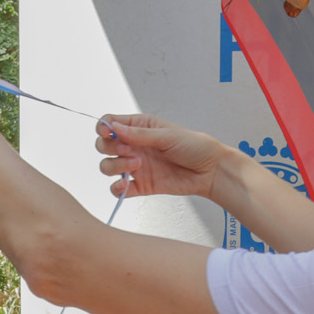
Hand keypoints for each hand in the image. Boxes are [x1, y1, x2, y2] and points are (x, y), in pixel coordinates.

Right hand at [96, 114, 231, 200]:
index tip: (107, 133)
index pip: (110, 124)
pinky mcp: (140, 185)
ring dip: (116, 166)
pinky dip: (117, 188)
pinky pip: (118, 189)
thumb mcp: (167, 135)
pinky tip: (125, 184)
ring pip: (108, 166)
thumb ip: (139, 134)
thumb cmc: (194, 147)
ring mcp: (135, 166)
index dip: (103, 127)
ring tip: (137, 165)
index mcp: (139, 127)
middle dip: (110, 147)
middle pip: (104, 145)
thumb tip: (114, 127)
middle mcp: (134, 146)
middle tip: (128, 150)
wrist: (209, 171)